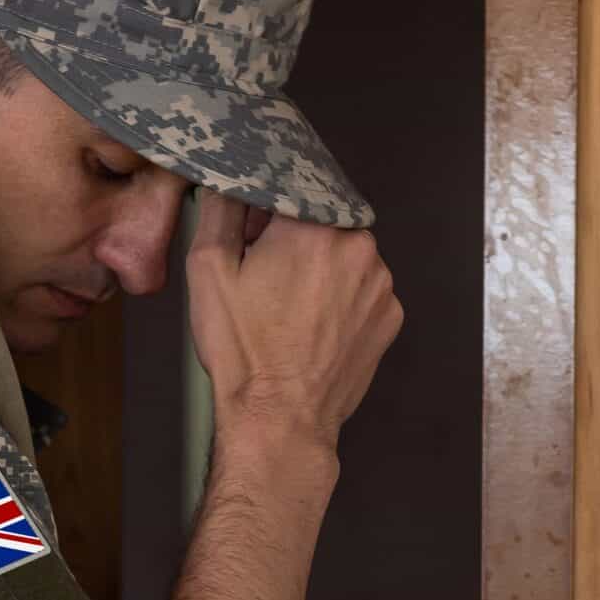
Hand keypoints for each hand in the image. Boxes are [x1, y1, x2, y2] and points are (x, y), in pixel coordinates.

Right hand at [184, 192, 402, 456]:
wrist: (279, 418)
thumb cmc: (243, 350)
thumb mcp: (208, 270)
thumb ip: (219, 210)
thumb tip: (229, 181)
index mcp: (313, 226)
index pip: (289, 188)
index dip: (264, 213)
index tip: (251, 237)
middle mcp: (358, 247)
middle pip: (320, 222)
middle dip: (292, 241)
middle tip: (264, 281)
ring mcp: (381, 284)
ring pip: (343, 256)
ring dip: (319, 270)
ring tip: (287, 310)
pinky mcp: (391, 315)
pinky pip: (362, 290)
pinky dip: (339, 299)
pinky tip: (310, 326)